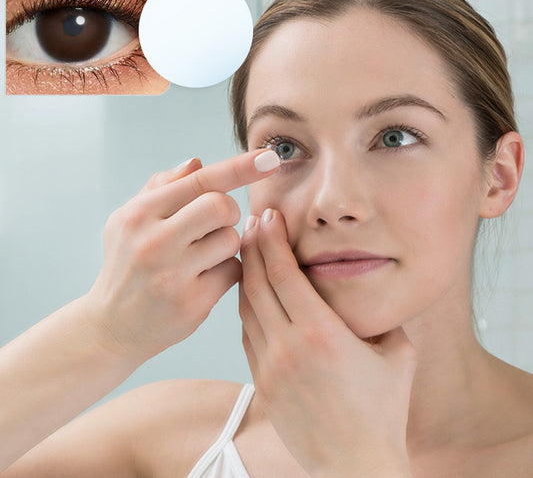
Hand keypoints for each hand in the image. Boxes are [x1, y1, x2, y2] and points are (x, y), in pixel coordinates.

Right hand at [85, 150, 279, 359]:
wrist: (111, 325)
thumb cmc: (127, 263)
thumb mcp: (130, 221)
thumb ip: (162, 187)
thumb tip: (197, 162)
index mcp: (139, 214)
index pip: (199, 181)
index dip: (239, 167)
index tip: (270, 158)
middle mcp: (153, 241)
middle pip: (222, 206)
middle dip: (228, 212)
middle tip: (216, 224)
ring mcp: (172, 274)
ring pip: (232, 240)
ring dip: (226, 244)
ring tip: (203, 256)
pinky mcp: (192, 303)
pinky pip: (234, 272)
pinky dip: (227, 271)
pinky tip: (205, 279)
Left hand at [239, 208, 416, 477]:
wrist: (354, 465)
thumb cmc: (382, 412)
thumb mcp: (397, 356)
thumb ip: (383, 318)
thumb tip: (373, 292)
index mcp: (321, 334)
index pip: (284, 274)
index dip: (273, 241)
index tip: (267, 216)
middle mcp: (288, 347)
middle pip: (258, 284)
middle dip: (254, 248)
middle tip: (253, 222)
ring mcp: (269, 367)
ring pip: (246, 308)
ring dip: (246, 276)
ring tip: (250, 252)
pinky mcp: (262, 383)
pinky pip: (247, 335)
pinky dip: (247, 309)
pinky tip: (252, 295)